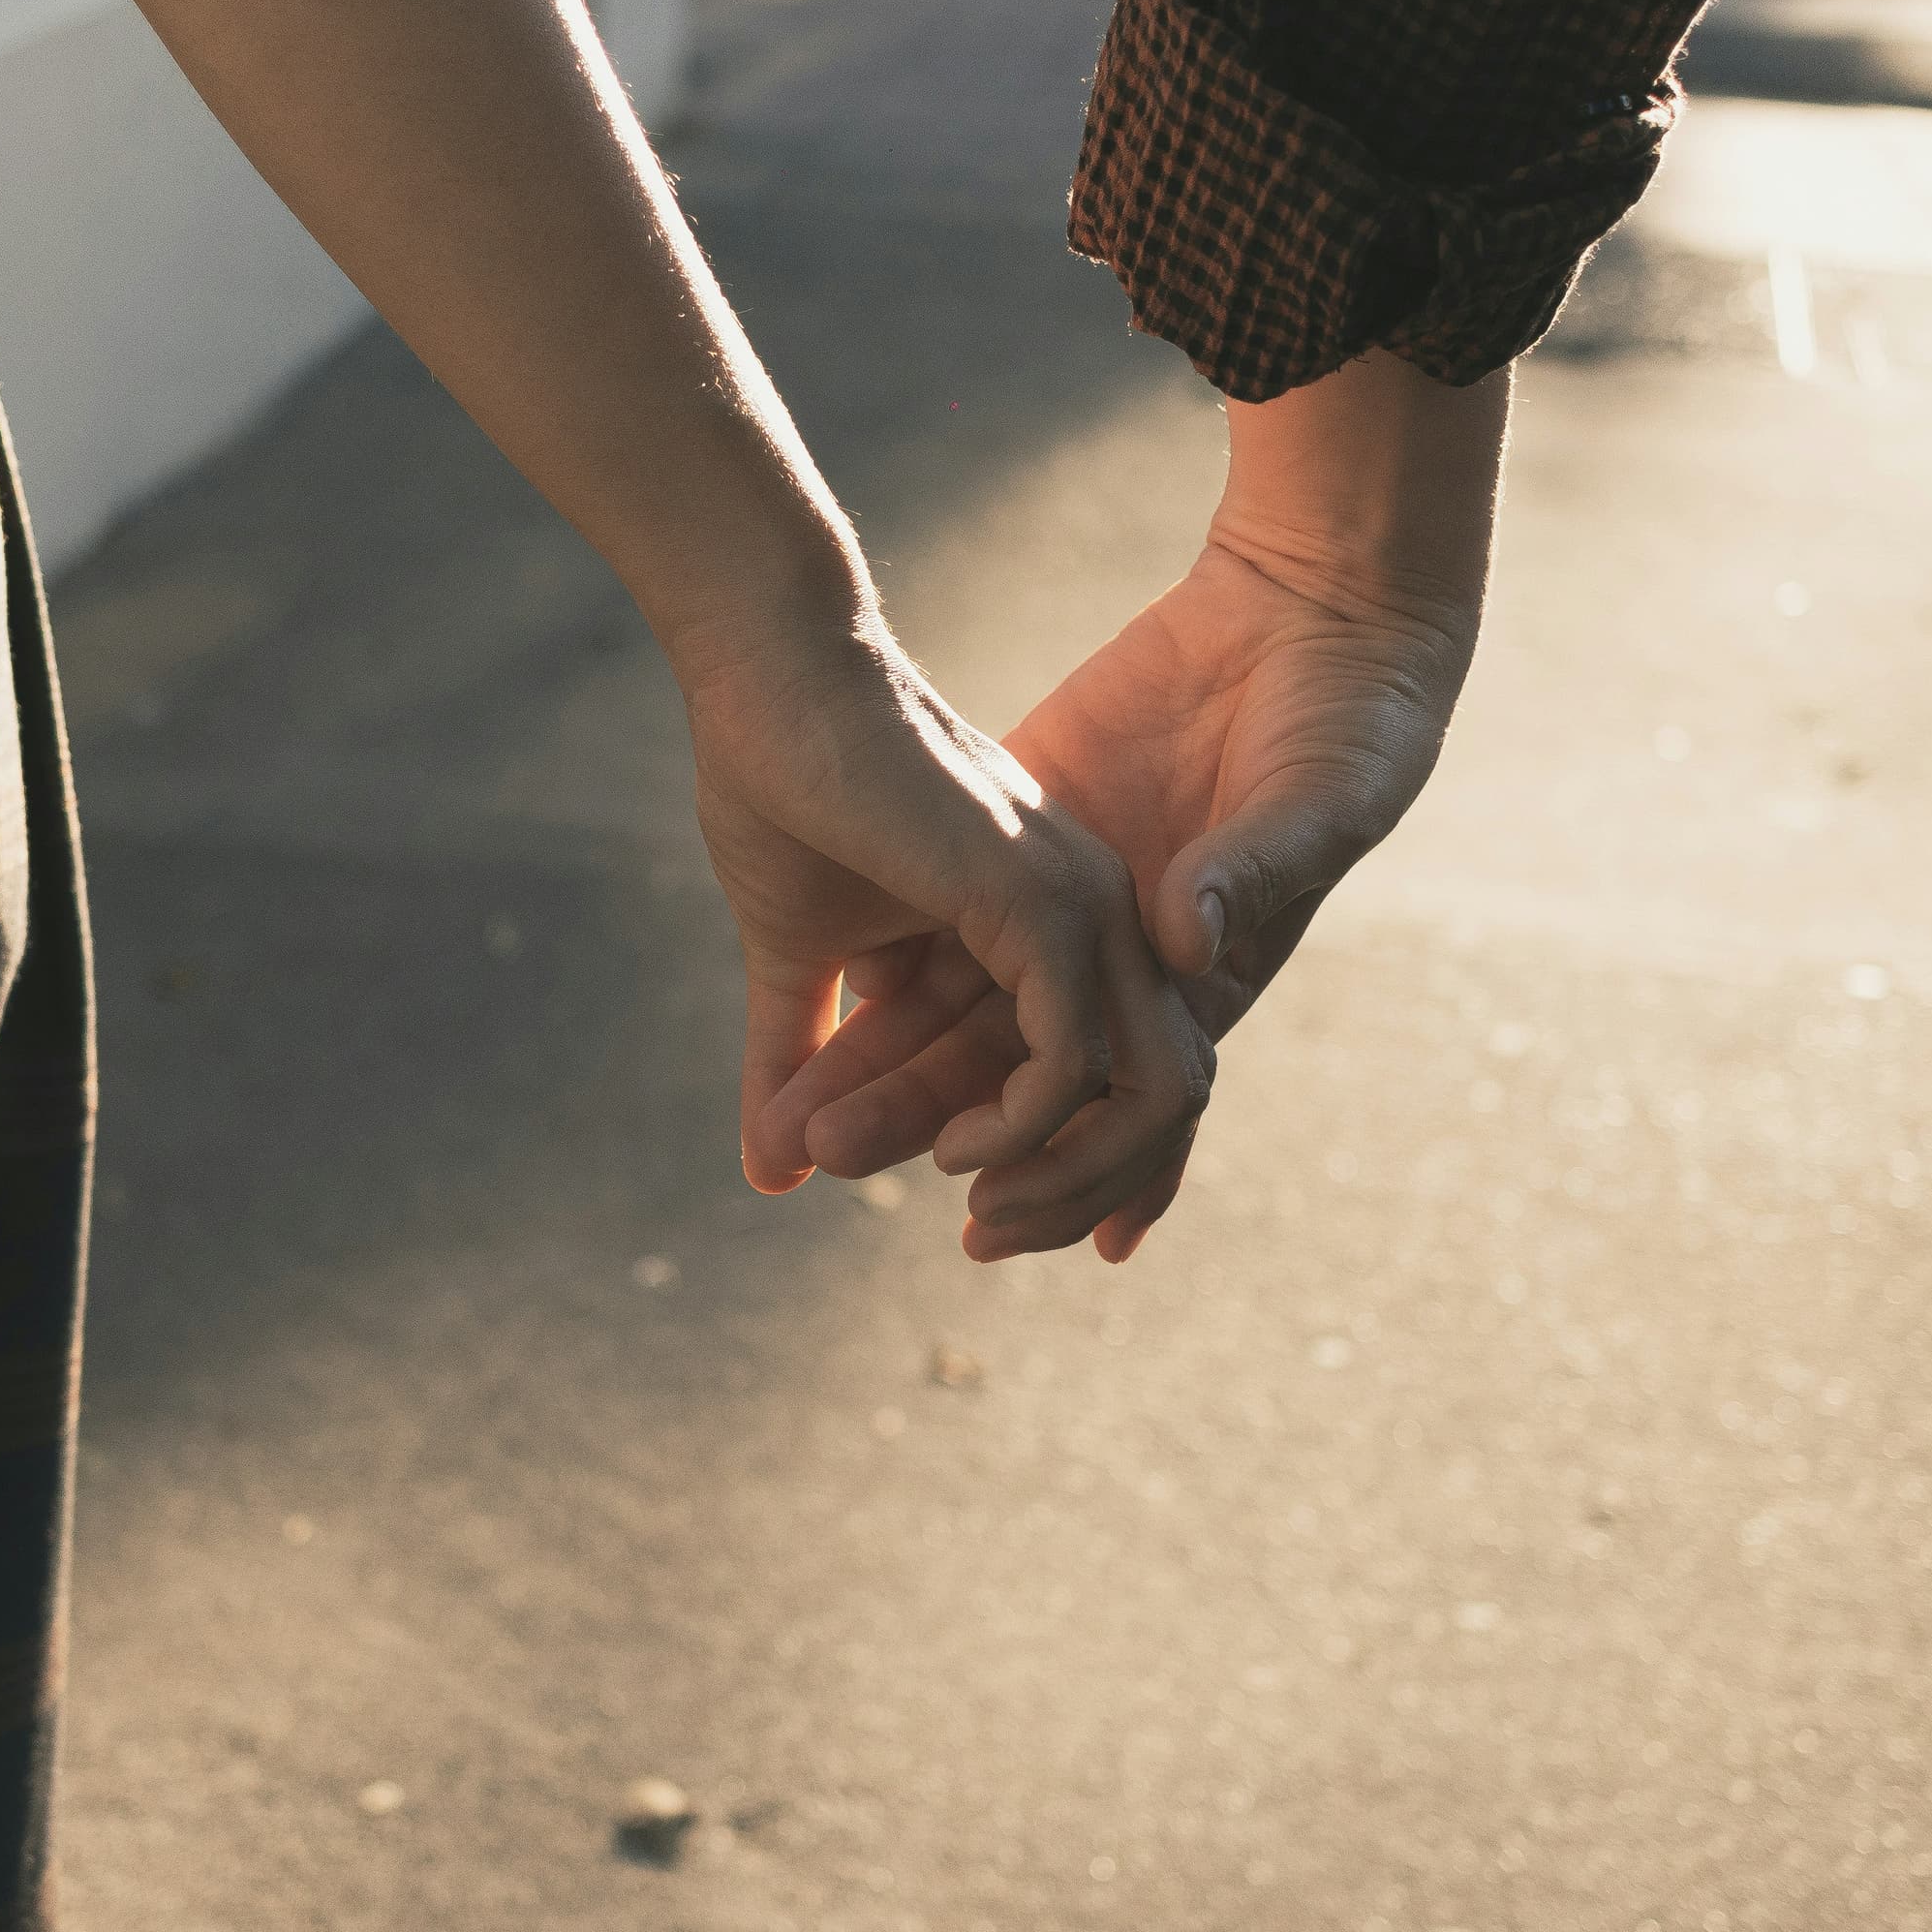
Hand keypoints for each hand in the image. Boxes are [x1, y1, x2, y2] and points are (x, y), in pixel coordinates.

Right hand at [677, 606, 1215, 1260]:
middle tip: (982, 1248)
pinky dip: (1023, 1126)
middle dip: (1083, 1195)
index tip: (989, 1240)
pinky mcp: (1044, 903)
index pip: (1119, 1081)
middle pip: (1164, 1101)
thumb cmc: (781, 791)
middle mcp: (1099, 920)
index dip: (1078, 1173)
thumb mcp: (797, 959)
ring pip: (1154, 1093)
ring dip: (1061, 1179)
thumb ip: (801, 1059)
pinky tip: (951, 1152)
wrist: (767, 684)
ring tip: (970, 1216)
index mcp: (1057, 930)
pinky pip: (1076, 1059)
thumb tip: (771, 1173)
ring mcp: (1084, 908)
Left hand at [752, 354, 1505, 1258]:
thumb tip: (1185, 943)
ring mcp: (1065, 902)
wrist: (1315, 608)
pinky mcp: (1015, 842)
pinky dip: (868, 997)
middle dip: (930, 1127)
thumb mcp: (1318, 802)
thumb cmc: (1354, 724)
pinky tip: (797, 1041)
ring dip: (880, 1077)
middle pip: (1015, 1078)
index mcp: (1203, 979)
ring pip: (955, 1019)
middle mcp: (1124, 960)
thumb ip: (1255, 872)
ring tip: (787, 1127)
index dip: (1065, 1174)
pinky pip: (928, 936)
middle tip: (836, 1162)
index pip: (1126, 1107)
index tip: (986, 1220)